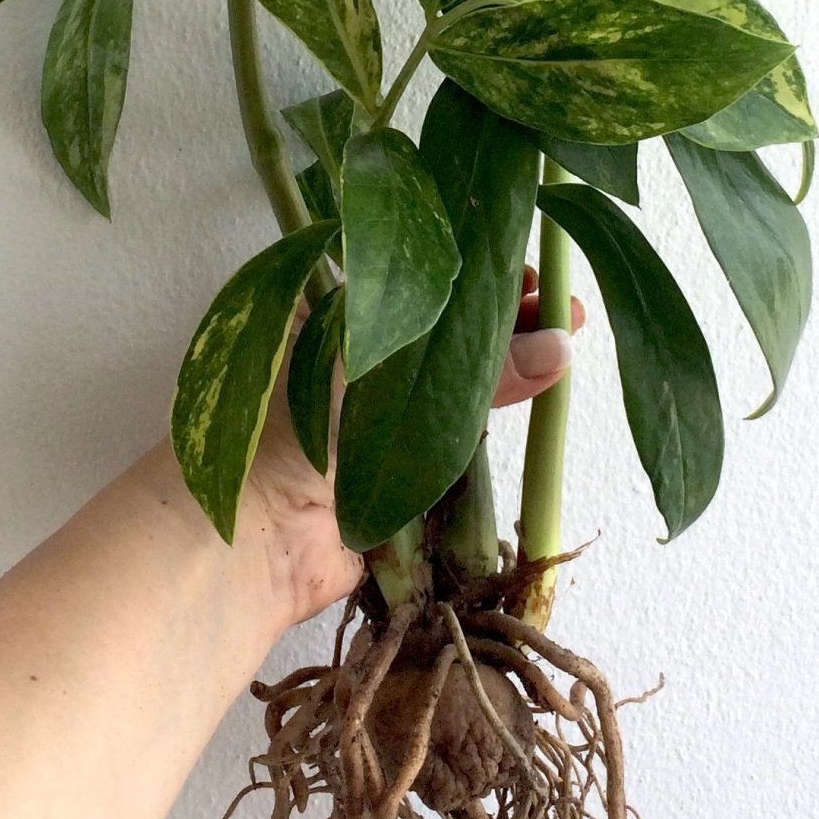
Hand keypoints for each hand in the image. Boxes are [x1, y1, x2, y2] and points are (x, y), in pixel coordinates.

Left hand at [244, 269, 584, 632]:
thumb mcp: (378, 373)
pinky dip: (493, 429)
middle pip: (444, 334)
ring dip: (508, 372)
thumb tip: (557, 347)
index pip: (420, 283)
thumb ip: (469, 364)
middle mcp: (355, 366)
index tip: (534, 278)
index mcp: (333, 320)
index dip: (477, 276)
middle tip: (567, 315)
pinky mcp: (397, 480)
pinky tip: (535, 403)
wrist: (251, 543)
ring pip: (455, 389)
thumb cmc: (286, 432)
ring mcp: (377, 424)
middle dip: (507, 323)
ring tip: (563, 350)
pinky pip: (456, 448)